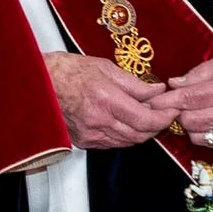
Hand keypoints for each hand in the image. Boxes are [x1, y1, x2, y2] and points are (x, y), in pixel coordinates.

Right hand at [45, 53, 171, 149]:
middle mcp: (99, 121)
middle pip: (139, 135)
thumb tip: (157, 90)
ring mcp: (90, 134)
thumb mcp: (106, 68)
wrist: (39, 83)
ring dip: (141, 132)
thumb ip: (135, 84)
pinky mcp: (83, 141)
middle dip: (156, 126)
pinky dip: (124, 135)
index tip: (172, 110)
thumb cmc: (69, 70)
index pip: (145, 119)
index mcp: (106, 99)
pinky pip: (112, 143)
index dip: (164, 118)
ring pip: (127, 142)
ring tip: (146, 116)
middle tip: (164, 113)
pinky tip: (126, 122)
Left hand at [161, 50, 212, 149]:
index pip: (187, 99)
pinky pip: (210, 143)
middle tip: (180, 101)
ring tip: (197, 109)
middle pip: (187, 120)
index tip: (154, 101)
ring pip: (196, 134)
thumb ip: (200, 73)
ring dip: (190, 123)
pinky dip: (203, 133)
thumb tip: (175, 83)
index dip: (166, 101)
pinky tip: (208, 120)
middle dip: (179, 111)